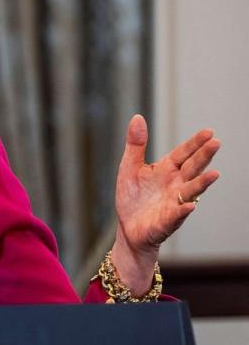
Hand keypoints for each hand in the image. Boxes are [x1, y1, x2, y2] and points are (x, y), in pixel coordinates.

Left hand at [111, 114, 220, 293]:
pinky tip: (190, 204)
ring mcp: (174, 202)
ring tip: (214, 174)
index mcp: (166, 170)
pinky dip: (184, 209)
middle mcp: (175, 184)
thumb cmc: (132, 197)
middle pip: (192, 168)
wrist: (128, 227)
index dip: (194, 143)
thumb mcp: (129, 166)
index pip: (183, 154)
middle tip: (216, 143)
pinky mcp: (168, 220)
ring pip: (191, 190)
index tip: (208, 132)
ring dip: (202, 183)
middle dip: (203, 156)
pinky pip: (178, 214)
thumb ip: (135, 144)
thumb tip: (137, 117)